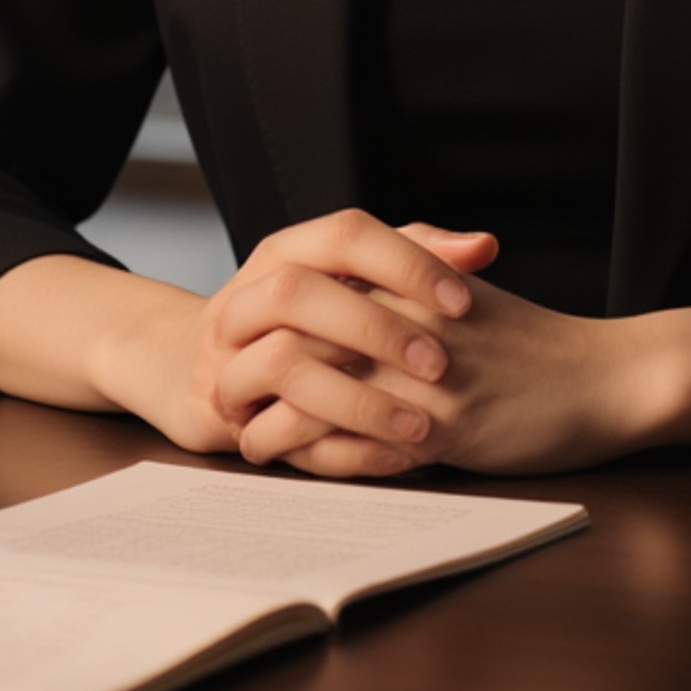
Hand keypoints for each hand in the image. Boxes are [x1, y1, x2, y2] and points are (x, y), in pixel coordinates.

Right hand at [101, 208, 498, 463]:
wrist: (207, 367)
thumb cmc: (307, 320)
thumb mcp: (353, 280)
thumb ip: (416, 257)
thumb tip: (483, 245)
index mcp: (289, 250)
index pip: (345, 233)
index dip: (405, 262)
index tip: (463, 300)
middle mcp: (251, 293)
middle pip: (300, 291)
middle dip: (375, 327)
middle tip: (439, 364)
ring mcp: (230, 354)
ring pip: (282, 363)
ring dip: (355, 397)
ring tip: (420, 424)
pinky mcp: (224, 415)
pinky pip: (273, 433)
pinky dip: (338, 448)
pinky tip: (391, 457)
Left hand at [231, 222, 668, 479]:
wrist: (603, 377)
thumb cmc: (531, 341)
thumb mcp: (464, 291)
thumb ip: (405, 276)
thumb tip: (341, 289)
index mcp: (409, 280)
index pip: (308, 290)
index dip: (264, 322)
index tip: (244, 347)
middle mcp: (406, 320)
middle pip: (295, 338)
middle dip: (250, 374)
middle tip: (229, 399)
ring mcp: (421, 376)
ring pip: (311, 394)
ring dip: (270, 423)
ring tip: (252, 440)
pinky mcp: (439, 430)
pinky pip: (352, 448)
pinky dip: (313, 460)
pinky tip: (301, 467)